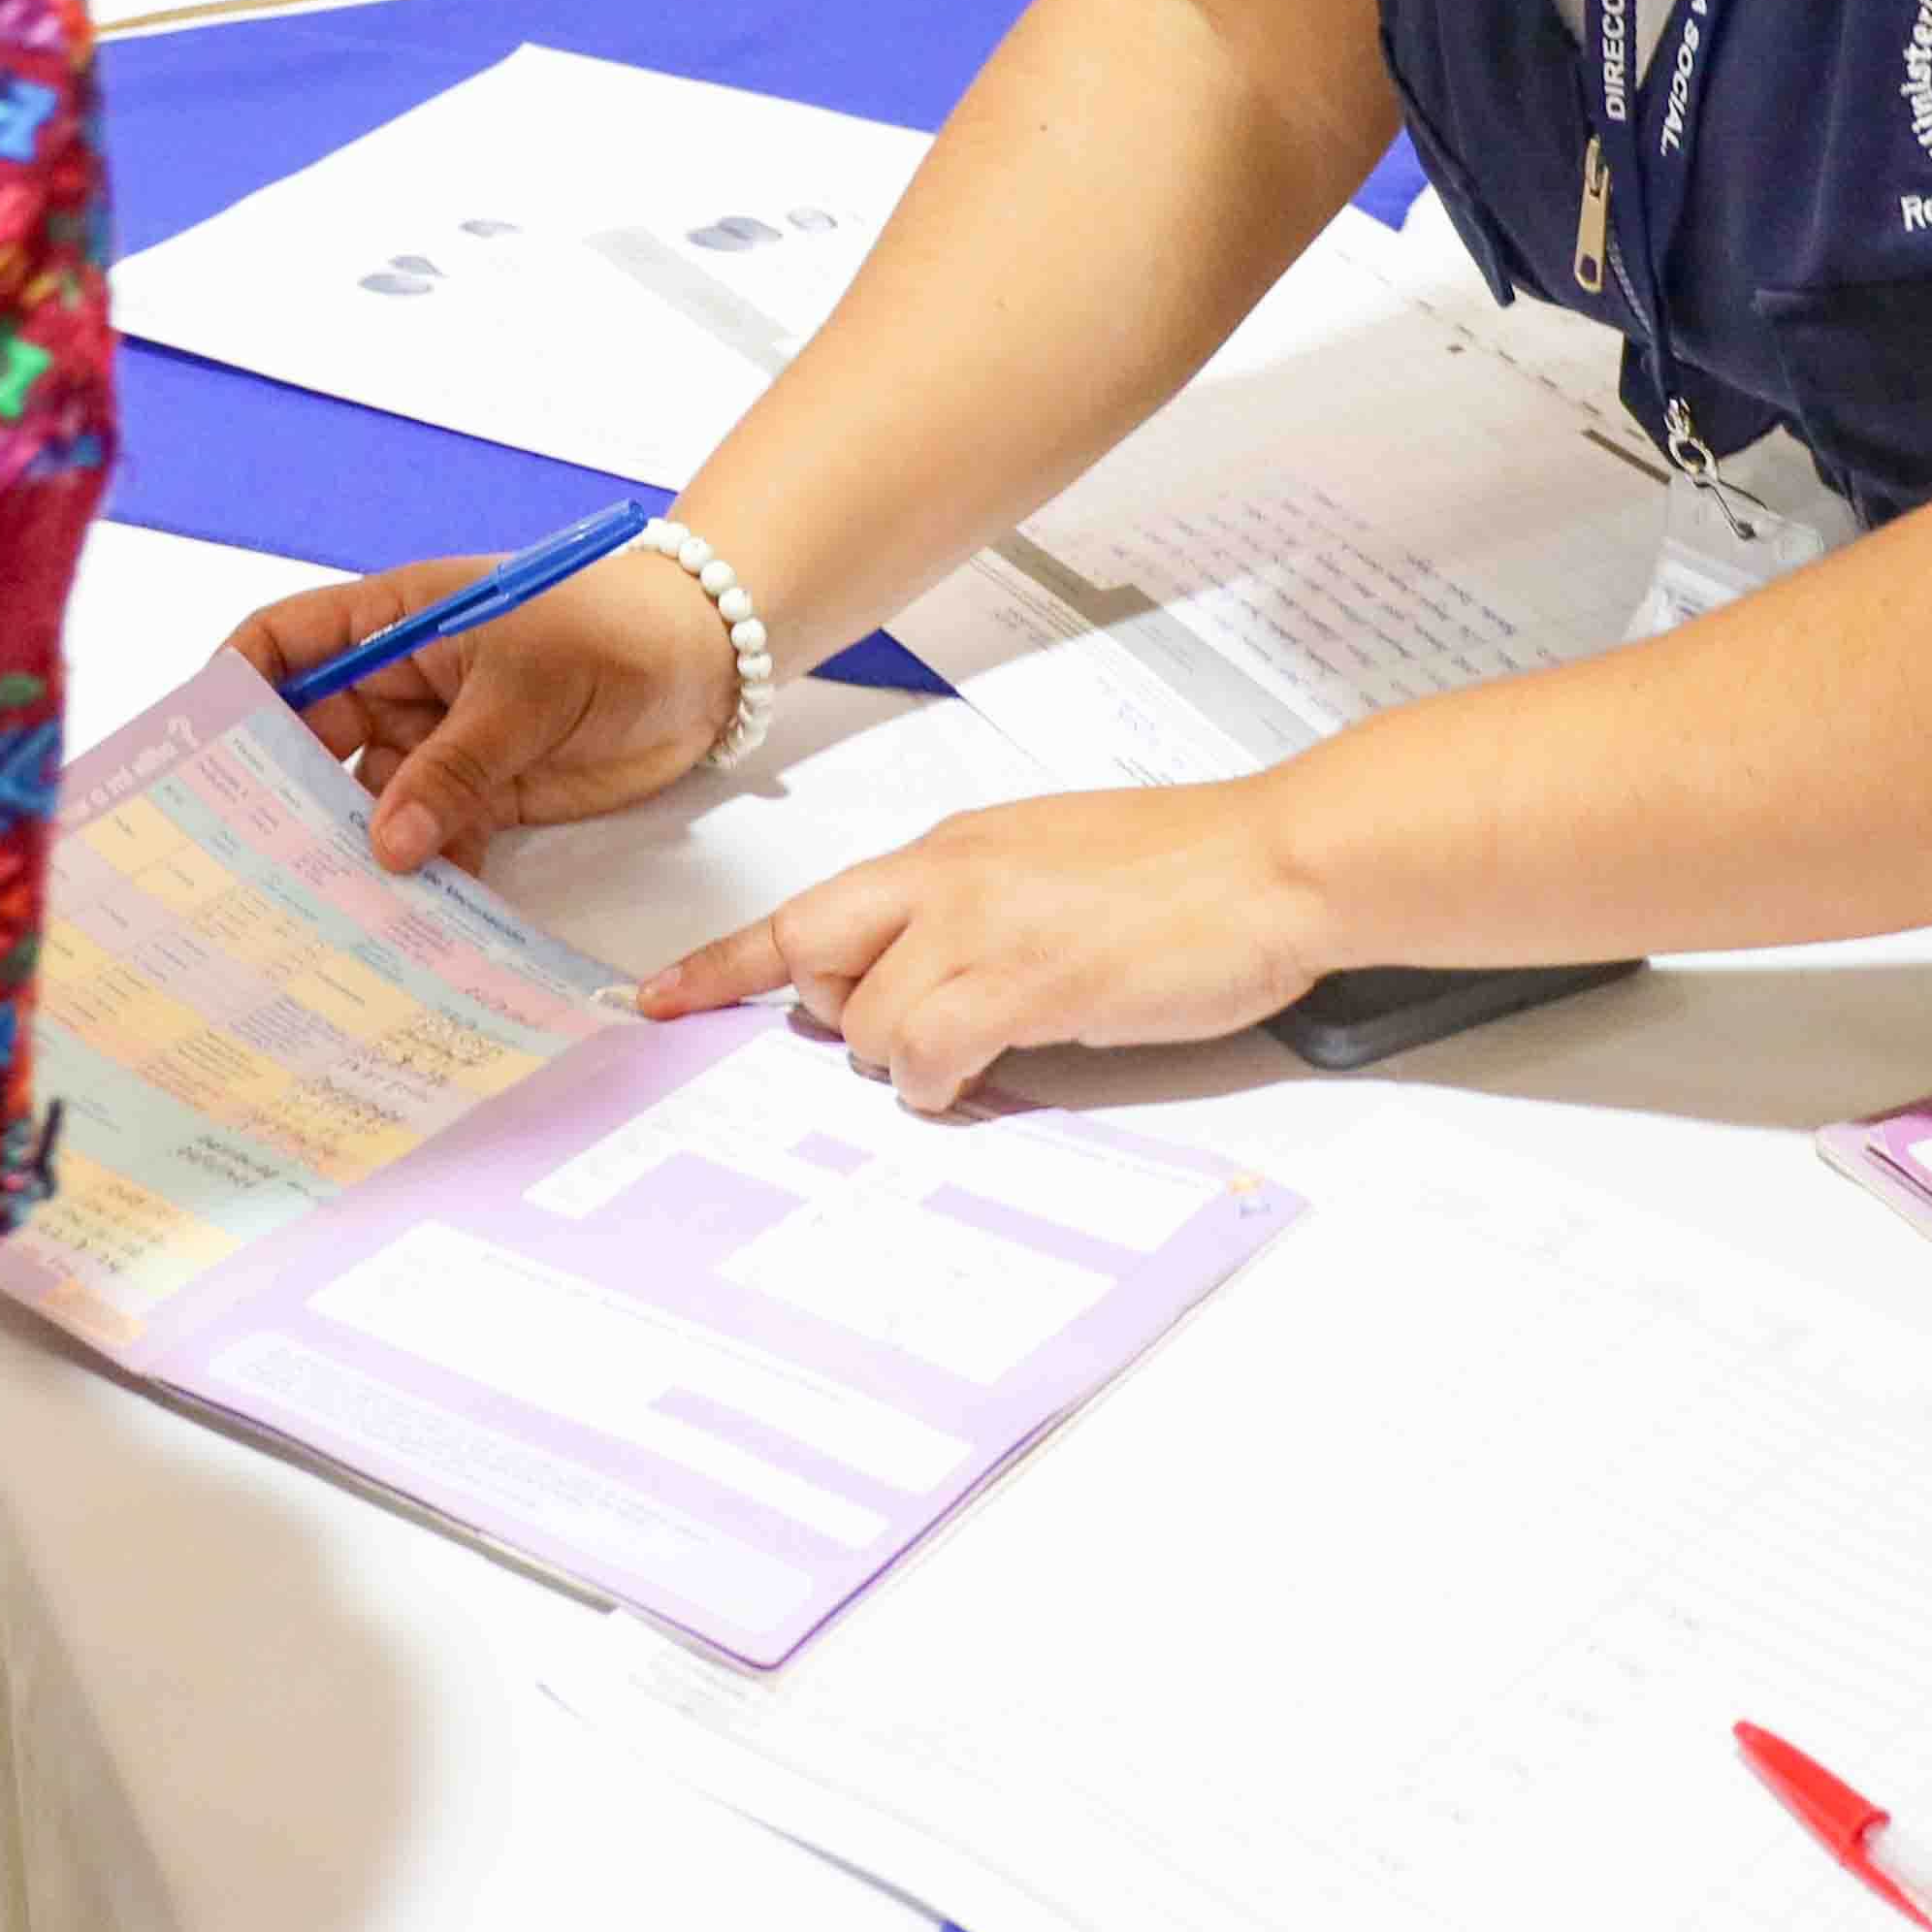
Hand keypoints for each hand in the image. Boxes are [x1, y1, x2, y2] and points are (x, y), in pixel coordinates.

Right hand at [235, 551, 743, 872]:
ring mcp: (440, 743)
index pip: (284, 644)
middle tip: (248, 868)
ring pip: (370, 805)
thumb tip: (385, 844)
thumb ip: (455, 767)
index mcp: (394, 623)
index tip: (200, 756)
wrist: (710, 663)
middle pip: (312, 741)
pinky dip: (423, 881)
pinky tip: (408, 927)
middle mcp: (401, 684)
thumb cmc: (614, 630)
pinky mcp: (485, 795)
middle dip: (282, 798)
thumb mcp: (525, 689)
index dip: (235, 691)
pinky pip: (433, 841)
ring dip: (352, 855)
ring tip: (321, 914)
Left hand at [635, 778, 1343, 1112]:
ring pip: (870, 1022)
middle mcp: (946, 879)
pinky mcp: (1026, 982)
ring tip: (988, 1051)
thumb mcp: (1056, 866)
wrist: (1275, 861)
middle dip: (832, 1013)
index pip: (809, 907)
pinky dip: (944, 1083)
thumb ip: (980, 908)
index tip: (656, 999)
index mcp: (953, 848)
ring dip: (908, 1059)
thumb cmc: (1192, 870)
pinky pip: (930, 1052)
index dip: (724, 961)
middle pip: (812, 955)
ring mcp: (980, 928)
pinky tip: (988, 1077)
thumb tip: (939, 972)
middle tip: (900, 1033)